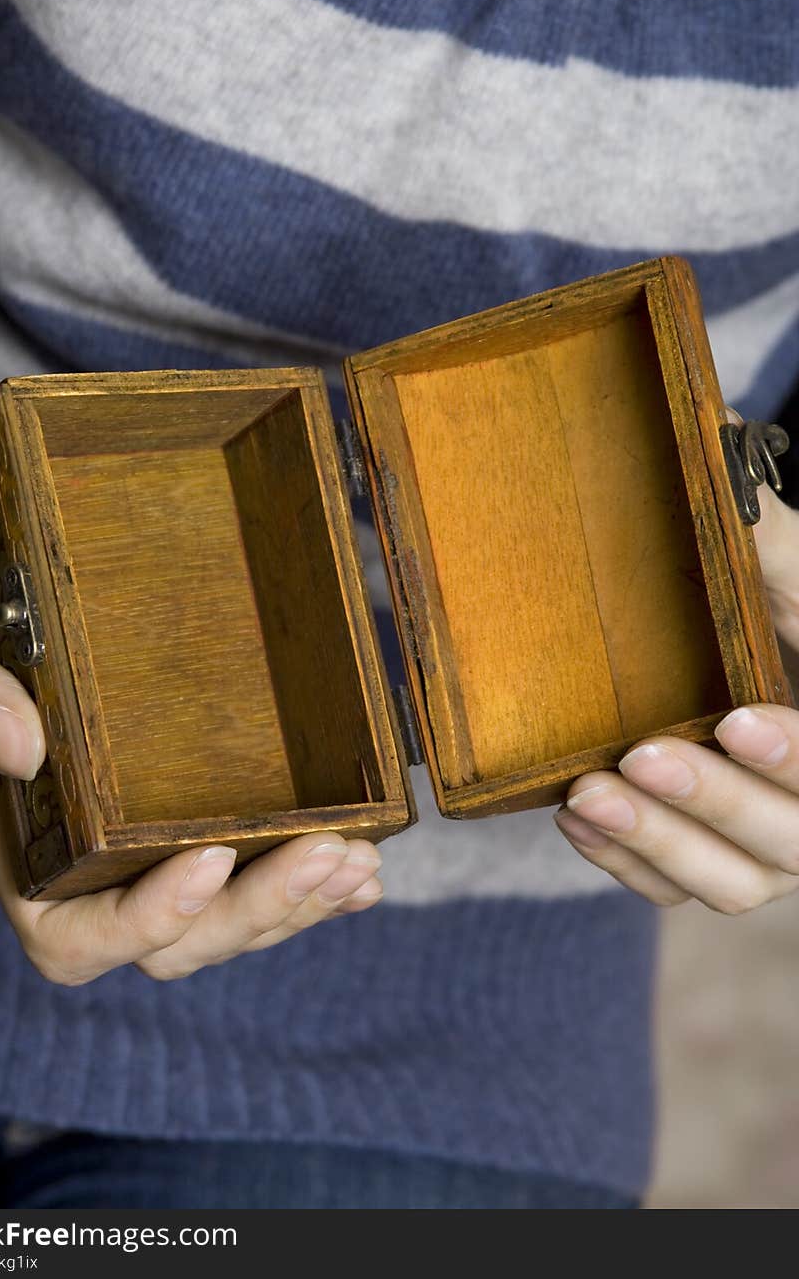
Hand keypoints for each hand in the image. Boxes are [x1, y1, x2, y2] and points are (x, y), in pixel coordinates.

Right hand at [0, 476, 382, 983]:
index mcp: (20, 836)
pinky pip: (248, 868)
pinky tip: (363, 860)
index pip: (72, 933)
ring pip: (220, 917)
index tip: (209, 857)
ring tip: (359, 863)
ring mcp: (140, 834)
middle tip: (330, 855)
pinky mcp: (186, 797)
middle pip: (170, 940)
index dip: (144, 921)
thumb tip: (20, 742)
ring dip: (294, 903)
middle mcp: (84, 856)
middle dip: (255, 910)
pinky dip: (307, 876)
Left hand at [556, 473, 798, 913]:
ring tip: (587, 795)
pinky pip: (673, 887)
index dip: (793, 757)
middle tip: (643, 754)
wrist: (738, 651)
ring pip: (730, 883)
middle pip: (789, 842)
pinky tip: (575, 817)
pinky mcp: (709, 858)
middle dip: (717, 802)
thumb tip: (716, 463)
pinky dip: (624, 862)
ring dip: (658, 843)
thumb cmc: (775, 597)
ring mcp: (766, 845)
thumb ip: (772, 545)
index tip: (738, 716)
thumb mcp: (788, 565)